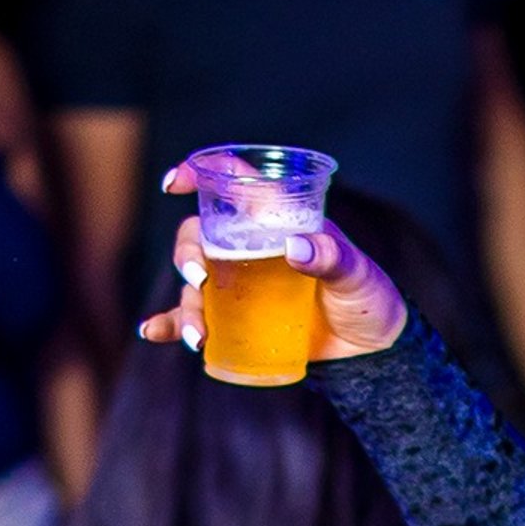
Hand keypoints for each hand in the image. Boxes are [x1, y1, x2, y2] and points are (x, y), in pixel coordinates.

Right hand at [140, 184, 407, 361]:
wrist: (372, 352)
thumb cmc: (368, 298)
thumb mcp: (357, 273)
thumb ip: (331, 256)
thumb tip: (292, 247)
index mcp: (276, 219)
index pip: (232, 182)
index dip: (199, 173)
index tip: (174, 184)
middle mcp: (251, 246)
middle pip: (199, 235)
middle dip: (186, 253)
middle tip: (200, 278)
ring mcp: (241, 286)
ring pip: (194, 283)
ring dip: (186, 305)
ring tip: (198, 336)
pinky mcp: (239, 322)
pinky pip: (195, 320)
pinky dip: (171, 325)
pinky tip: (152, 332)